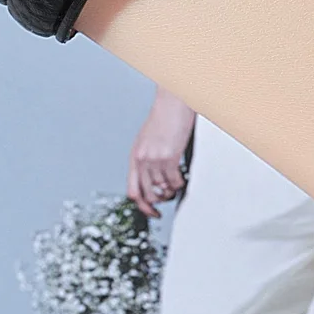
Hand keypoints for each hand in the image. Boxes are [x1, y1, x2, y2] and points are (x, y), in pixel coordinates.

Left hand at [127, 87, 195, 217]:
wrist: (172, 102)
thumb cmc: (163, 118)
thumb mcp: (147, 140)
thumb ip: (147, 158)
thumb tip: (153, 179)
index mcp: (135, 156)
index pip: (132, 190)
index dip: (141, 206)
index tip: (152, 211)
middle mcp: (142, 159)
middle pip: (146, 195)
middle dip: (158, 202)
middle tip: (167, 199)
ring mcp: (155, 159)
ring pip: (161, 189)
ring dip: (170, 192)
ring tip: (175, 185)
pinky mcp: (169, 156)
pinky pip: (174, 180)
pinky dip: (179, 183)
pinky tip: (181, 177)